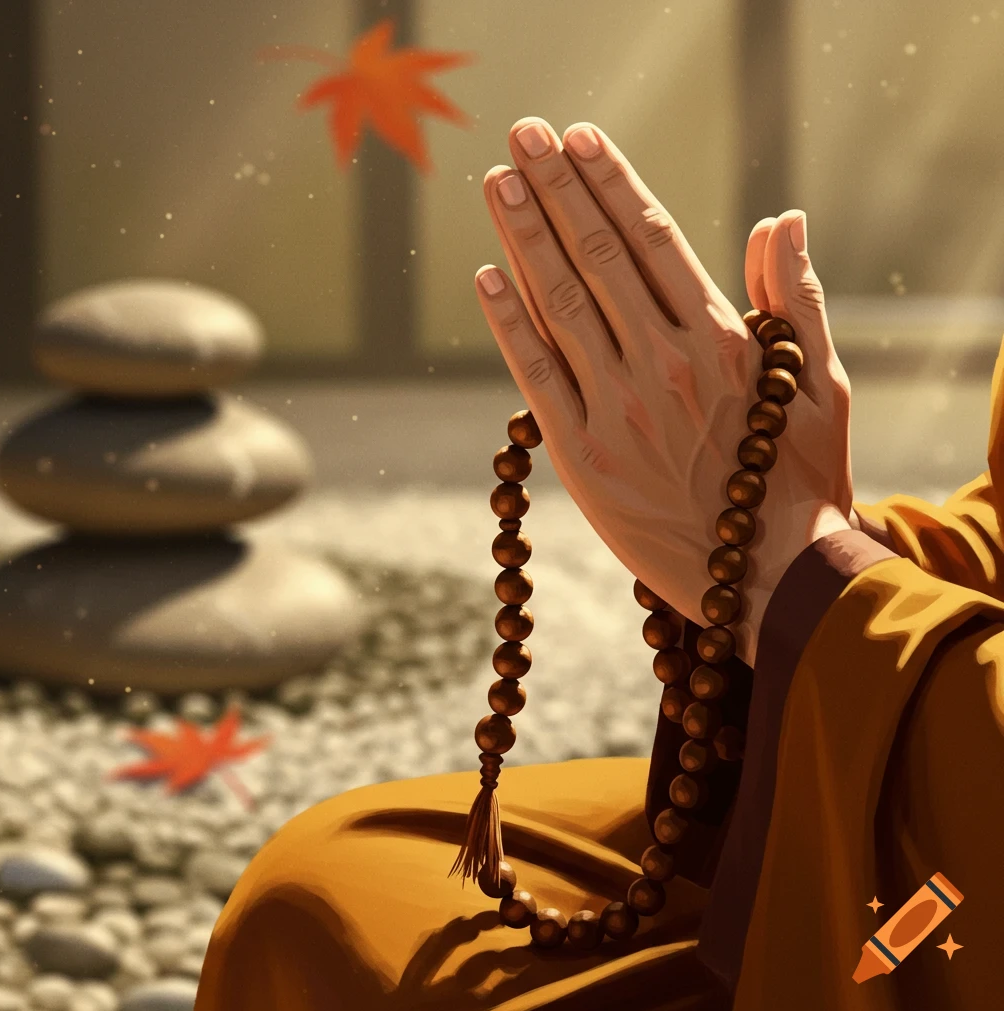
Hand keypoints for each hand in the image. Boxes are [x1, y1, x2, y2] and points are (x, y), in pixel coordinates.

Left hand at [475, 118, 853, 665]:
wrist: (770, 577)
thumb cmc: (802, 479)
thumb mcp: (821, 383)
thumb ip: (793, 299)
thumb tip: (778, 218)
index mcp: (722, 340)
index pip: (654, 239)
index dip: (611, 183)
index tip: (579, 139)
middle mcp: (665, 364)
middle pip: (597, 256)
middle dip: (555, 188)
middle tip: (522, 136)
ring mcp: (618, 409)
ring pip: (560, 303)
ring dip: (522, 235)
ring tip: (497, 182)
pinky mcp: (583, 458)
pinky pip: (535, 375)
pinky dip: (509, 323)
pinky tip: (486, 276)